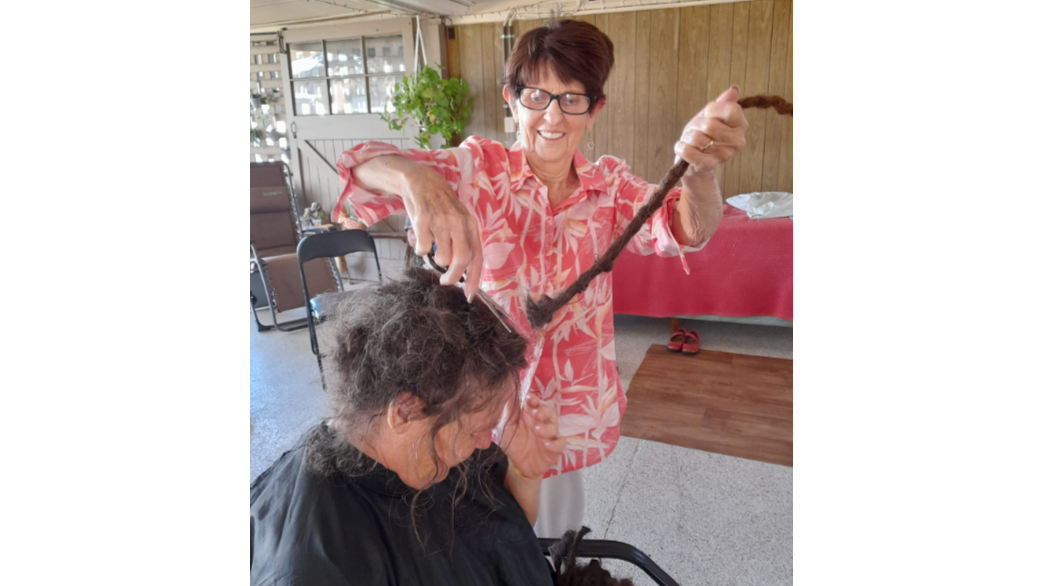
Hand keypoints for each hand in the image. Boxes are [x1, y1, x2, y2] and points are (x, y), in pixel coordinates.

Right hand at [402, 166, 483, 299]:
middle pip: (461, 260)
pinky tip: (419, 238)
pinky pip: (423, 248)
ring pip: (441, 257)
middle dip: (453, 277)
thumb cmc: (439, 205)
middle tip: (445, 281)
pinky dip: (420, 250)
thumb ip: (462, 242)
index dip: (475, 279)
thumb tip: (462, 272)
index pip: (477, 256)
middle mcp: (458, 222)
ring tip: (431, 247)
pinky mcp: (423, 219)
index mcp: (470, 225)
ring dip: (434, 259)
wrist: (419, 180)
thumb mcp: (457, 220)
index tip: (469, 295)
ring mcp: (441, 220)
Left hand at [499, 395, 565, 480]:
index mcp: (531, 414)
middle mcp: (542, 422)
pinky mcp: (554, 449)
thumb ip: (508, 411)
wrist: (518, 465)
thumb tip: (509, 392)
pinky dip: (555, 445)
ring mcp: (550, 436)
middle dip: (544, 411)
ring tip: (538, 431)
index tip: (530, 399)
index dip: (534, 400)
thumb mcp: (506, 426)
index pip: (535, 403)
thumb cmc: (513, 441)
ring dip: (547, 428)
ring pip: (554, 428)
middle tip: (537, 414)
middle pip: (549, 412)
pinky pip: (559, 445)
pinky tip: (547, 445)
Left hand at [674, 87, 748, 182]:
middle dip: (696, 125)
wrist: (695, 160)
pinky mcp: (708, 165)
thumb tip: (733, 91)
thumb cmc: (704, 133)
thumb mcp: (711, 114)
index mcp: (740, 124)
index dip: (713, 109)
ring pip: (696, 138)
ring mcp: (724, 155)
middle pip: (710, 124)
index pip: (730, 110)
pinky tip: (683, 148)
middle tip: (697, 129)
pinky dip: (681, 148)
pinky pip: (688, 152)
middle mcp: (737, 141)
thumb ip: (722, 102)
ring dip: (688, 137)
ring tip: (691, 140)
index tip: (708, 113)